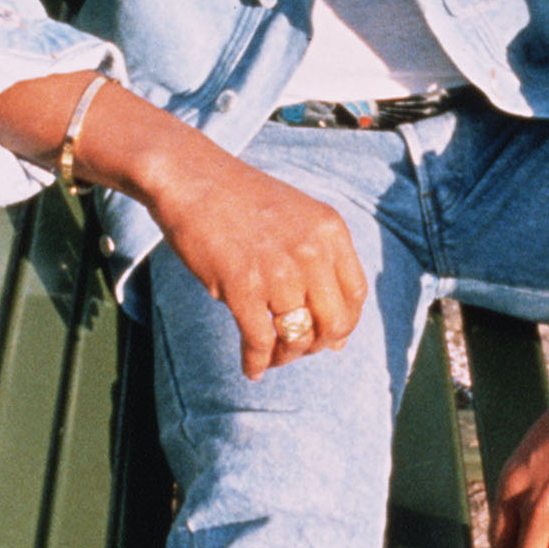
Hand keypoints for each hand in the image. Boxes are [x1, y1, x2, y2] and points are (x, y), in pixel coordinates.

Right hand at [147, 138, 367, 380]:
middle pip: (334, 323)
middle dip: (318, 345)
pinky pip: (260, 341)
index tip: (327, 334)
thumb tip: (336, 337)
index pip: (355, 295)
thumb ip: (320, 264)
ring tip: (272, 357)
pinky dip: (256, 362)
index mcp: (330, 230)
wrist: (192, 179)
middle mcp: (311, 251)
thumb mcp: (297, 218)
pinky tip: (251, 368)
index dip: (344, 323)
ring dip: (285, 356)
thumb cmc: (240, 200)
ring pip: (298, 337)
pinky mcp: (242, 286)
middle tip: (298, 348)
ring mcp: (278, 270)